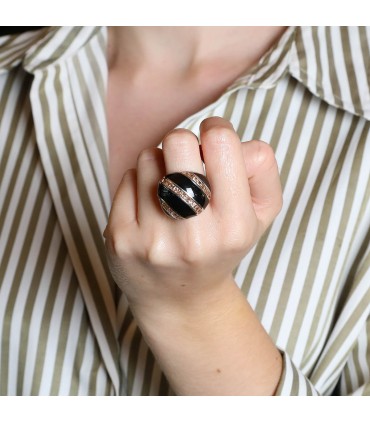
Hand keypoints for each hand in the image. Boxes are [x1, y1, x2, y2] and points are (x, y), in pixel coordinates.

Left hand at [104, 116, 282, 393]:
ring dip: (161, 165)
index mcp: (235, 227)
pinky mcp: (120, 239)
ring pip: (149, 157)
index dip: (216, 131)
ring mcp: (152, 240)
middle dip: (184, 144)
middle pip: (178, 141)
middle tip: (188, 165)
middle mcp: (193, 237)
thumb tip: (231, 139)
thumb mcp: (260, 215)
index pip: (220, 143)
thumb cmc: (221, 247)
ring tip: (170, 192)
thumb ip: (262, 169)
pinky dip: (140, 183)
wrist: (180, 299)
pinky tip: (150, 206)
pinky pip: (127, 178)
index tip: (213, 145)